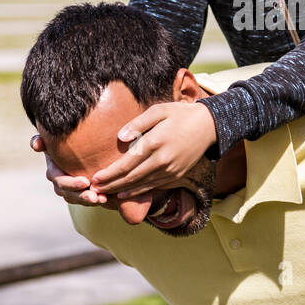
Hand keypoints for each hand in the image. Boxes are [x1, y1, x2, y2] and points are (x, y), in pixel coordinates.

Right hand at [30, 134, 107, 206]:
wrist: (74, 149)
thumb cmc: (61, 142)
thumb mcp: (51, 141)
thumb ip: (41, 141)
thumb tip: (36, 144)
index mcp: (54, 173)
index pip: (61, 181)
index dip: (72, 183)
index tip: (85, 182)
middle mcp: (61, 185)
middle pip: (71, 194)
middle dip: (83, 196)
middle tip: (95, 196)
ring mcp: (71, 192)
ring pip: (80, 199)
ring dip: (91, 201)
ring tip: (103, 199)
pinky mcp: (83, 193)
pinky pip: (89, 200)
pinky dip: (98, 200)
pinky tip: (109, 198)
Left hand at [90, 102, 217, 197]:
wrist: (209, 126)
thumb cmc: (181, 114)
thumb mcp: (159, 110)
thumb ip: (138, 123)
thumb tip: (120, 138)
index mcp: (154, 143)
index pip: (126, 164)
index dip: (109, 174)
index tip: (95, 178)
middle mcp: (162, 160)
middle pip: (131, 178)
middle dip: (111, 185)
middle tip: (94, 189)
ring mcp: (170, 170)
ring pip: (141, 185)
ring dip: (121, 191)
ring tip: (105, 193)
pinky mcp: (177, 176)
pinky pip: (154, 187)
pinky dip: (138, 192)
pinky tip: (126, 193)